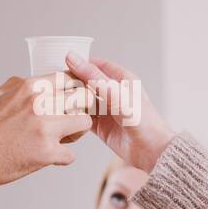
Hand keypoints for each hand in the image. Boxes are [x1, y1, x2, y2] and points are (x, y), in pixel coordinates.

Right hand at [0, 75, 91, 188]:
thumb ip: (21, 86)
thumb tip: (34, 82)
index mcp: (31, 86)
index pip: (70, 78)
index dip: (74, 91)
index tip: (71, 101)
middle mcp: (41, 103)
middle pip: (84, 98)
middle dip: (80, 109)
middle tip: (69, 122)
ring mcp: (45, 128)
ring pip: (85, 123)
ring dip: (76, 133)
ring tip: (60, 140)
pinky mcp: (46, 153)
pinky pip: (71, 154)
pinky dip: (61, 158)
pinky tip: (48, 158)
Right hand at [63, 54, 174, 172]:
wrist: (152, 151)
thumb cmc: (142, 120)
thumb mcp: (115, 94)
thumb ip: (93, 76)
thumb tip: (72, 57)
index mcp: (122, 79)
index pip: (96, 64)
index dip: (80, 63)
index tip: (62, 64)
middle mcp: (114, 93)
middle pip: (87, 82)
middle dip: (72, 83)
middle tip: (55, 85)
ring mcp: (107, 110)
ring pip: (84, 100)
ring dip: (72, 100)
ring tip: (55, 100)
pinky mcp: (102, 126)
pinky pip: (83, 117)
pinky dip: (74, 117)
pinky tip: (63, 116)